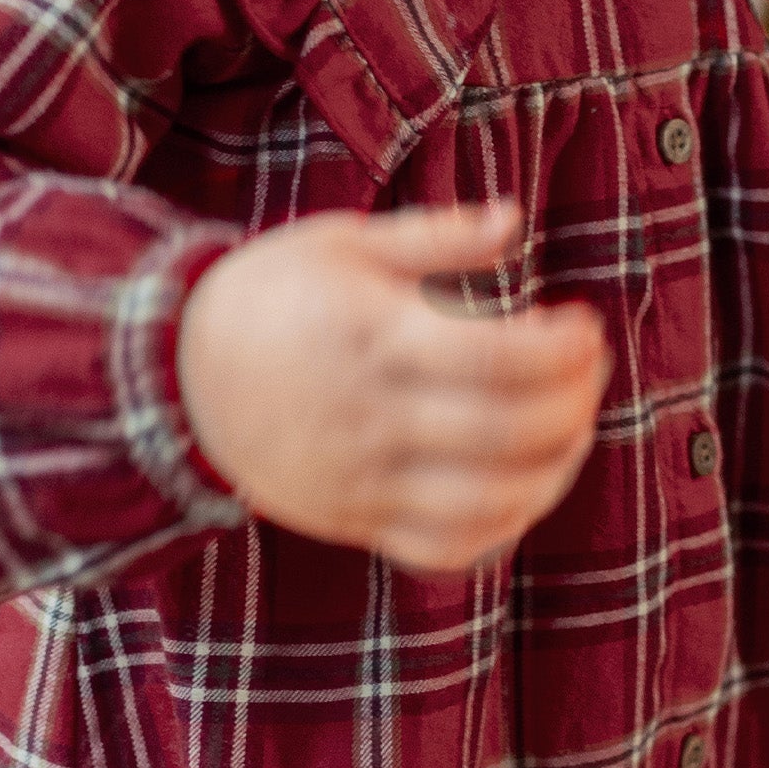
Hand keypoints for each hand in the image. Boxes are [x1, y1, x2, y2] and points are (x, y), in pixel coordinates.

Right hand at [177, 201, 610, 572]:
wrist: (176, 375)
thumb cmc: (272, 291)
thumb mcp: (345, 241)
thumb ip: (435, 235)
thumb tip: (514, 218)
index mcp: (374, 338)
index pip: (494, 358)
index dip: (561, 349)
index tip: (585, 324)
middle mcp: (372, 417)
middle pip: (504, 433)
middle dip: (573, 404)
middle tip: (592, 368)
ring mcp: (362, 479)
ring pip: (485, 502)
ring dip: (554, 471)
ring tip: (575, 426)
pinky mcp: (354, 521)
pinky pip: (444, 548)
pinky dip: (502, 527)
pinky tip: (529, 486)